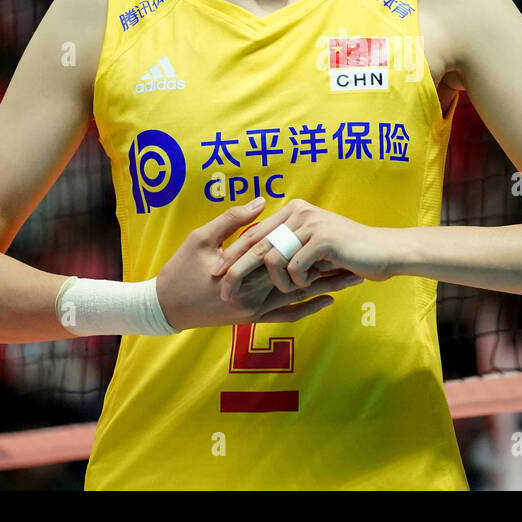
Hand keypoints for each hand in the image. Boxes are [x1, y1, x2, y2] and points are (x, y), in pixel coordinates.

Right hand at [155, 199, 364, 328]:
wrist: (164, 308)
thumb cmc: (179, 270)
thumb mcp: (201, 238)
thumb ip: (233, 220)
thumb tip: (262, 201)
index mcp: (241, 272)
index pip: (286, 258)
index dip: (314, 248)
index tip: (337, 238)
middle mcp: (252, 295)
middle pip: (301, 278)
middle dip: (330, 269)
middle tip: (358, 260)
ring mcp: (254, 310)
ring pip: (298, 297)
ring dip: (326, 288)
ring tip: (353, 279)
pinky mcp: (252, 320)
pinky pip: (285, 315)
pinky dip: (307, 309)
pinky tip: (326, 301)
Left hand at [212, 197, 397, 300]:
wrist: (382, 251)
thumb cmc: (347, 253)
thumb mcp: (312, 245)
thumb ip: (287, 244)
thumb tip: (252, 258)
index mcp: (292, 211)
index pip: (253, 233)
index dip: (233, 255)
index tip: (217, 275)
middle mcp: (298, 212)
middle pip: (255, 243)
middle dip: (236, 270)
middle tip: (224, 292)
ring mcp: (310, 223)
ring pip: (272, 258)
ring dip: (279, 282)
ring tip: (294, 287)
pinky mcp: (322, 238)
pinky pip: (294, 267)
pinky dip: (298, 281)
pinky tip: (311, 281)